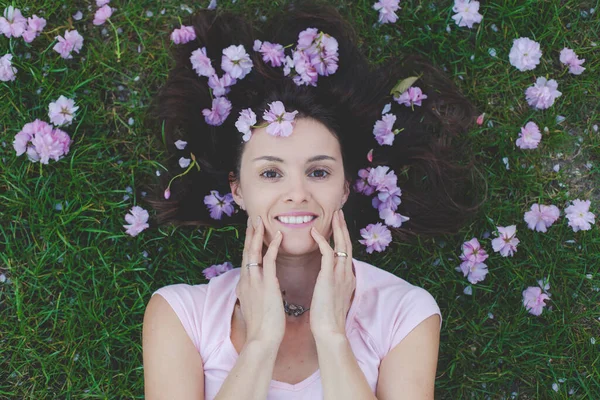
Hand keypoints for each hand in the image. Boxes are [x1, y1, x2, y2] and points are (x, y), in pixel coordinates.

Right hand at [236, 216, 285, 347]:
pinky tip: (278, 235)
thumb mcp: (255, 309)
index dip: (248, 246)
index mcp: (244, 286)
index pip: (246, 261)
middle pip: (246, 252)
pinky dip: (273, 246)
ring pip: (253, 252)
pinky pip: (268, 259)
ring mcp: (254, 281)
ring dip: (257, 235)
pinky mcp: (266, 284)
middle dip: (249, 235)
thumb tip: (256, 293)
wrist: (262, 340)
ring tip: (260, 220)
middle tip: (252, 219)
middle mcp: (246, 281)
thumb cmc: (262, 329)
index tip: (250, 233)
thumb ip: (255, 297)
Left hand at [309, 209, 355, 338]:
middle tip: (339, 212)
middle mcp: (347, 273)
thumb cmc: (327, 319)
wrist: (329, 330)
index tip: (339, 226)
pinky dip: (322, 240)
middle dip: (343, 227)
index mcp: (347, 278)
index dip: (343, 238)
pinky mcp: (330, 276)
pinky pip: (328, 252)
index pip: (346, 253)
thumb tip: (327, 282)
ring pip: (341, 244)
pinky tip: (315, 231)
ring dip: (337, 228)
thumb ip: (332, 286)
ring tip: (334, 215)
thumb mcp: (332, 298)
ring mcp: (340, 274)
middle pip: (347, 244)